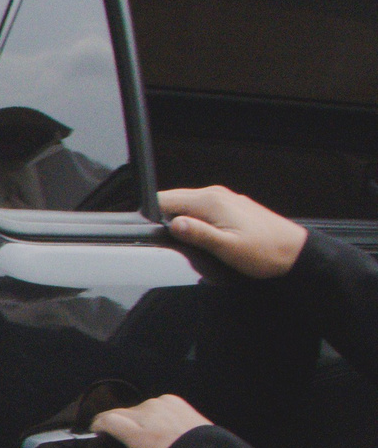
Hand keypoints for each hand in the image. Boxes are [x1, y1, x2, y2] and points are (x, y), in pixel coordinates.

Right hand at [90, 394, 212, 447]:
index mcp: (137, 433)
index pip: (105, 420)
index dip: (98, 427)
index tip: (97, 433)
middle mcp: (146, 414)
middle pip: (120, 413)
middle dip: (119, 425)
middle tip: (126, 441)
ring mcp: (161, 405)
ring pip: (138, 408)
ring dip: (138, 419)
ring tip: (149, 434)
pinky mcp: (174, 401)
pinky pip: (156, 404)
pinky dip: (155, 413)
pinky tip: (162, 424)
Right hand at [159, 186, 306, 278]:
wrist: (294, 252)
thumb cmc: (265, 252)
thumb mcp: (227, 248)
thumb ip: (198, 234)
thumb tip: (174, 224)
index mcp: (211, 202)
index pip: (165, 200)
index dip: (152, 216)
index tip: (151, 231)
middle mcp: (216, 195)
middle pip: (173, 200)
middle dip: (164, 217)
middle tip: (168, 239)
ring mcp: (224, 199)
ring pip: (187, 204)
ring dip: (179, 219)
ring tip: (186, 239)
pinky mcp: (230, 207)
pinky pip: (200, 208)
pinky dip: (194, 220)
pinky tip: (202, 236)